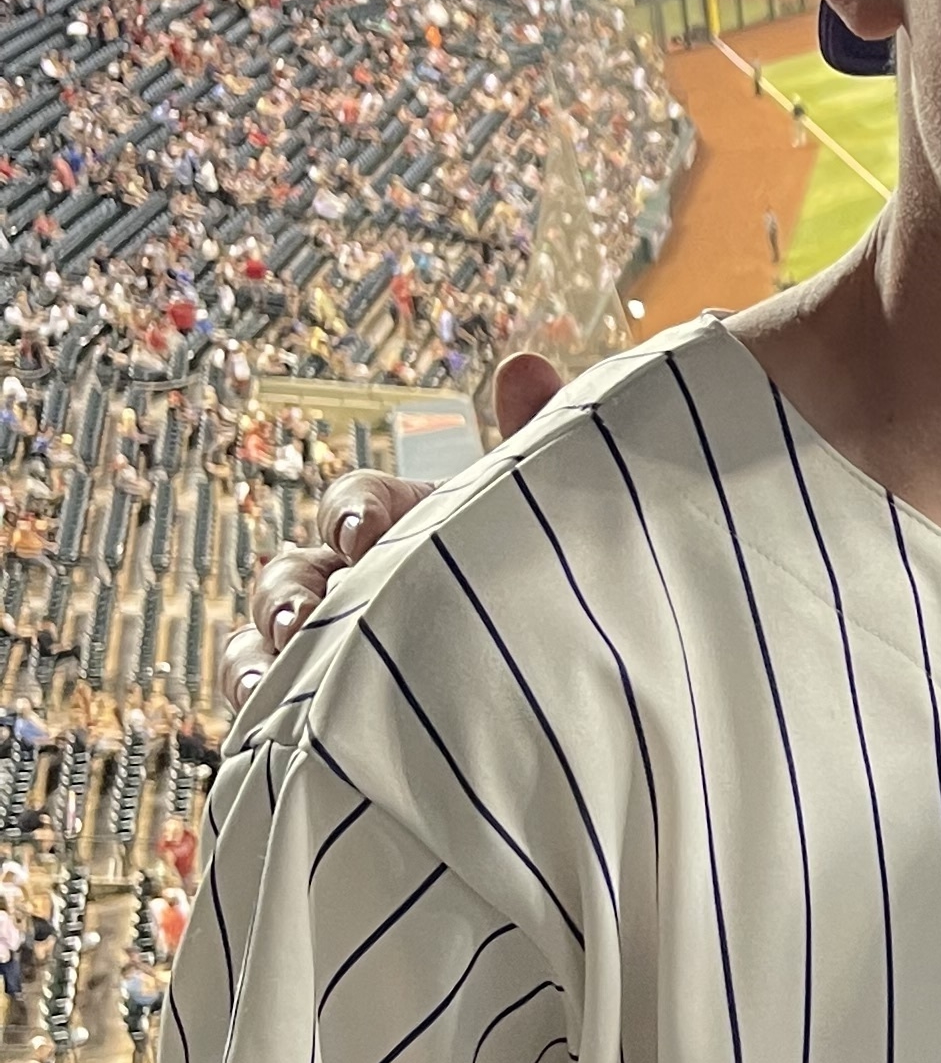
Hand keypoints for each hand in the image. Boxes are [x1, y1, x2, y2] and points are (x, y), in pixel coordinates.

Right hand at [217, 355, 565, 716]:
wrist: (568, 692)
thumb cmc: (549, 582)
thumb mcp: (551, 516)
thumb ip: (538, 440)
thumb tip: (522, 363)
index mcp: (407, 527)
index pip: (361, 503)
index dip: (355, 512)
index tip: (368, 535)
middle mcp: (357, 577)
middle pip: (300, 565)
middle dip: (297, 584)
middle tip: (312, 610)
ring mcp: (332, 637)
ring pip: (271, 621)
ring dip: (269, 631)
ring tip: (282, 656)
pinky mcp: (319, 699)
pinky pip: (261, 689)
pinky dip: (250, 684)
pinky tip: (264, 697)